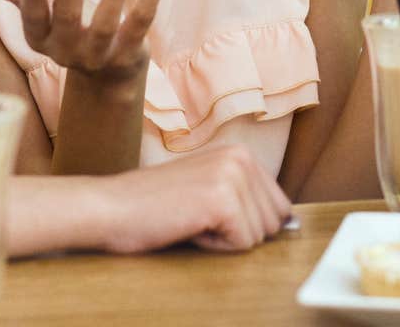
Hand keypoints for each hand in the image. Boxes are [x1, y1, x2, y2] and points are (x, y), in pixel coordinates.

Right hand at [0, 0, 167, 85]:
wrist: (106, 77)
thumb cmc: (68, 31)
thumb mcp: (42, 16)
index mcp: (42, 40)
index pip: (33, 20)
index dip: (31, 1)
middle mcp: (68, 52)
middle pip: (68, 19)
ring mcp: (100, 56)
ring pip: (107, 22)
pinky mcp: (129, 53)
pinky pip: (142, 20)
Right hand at [94, 144, 293, 252]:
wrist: (109, 207)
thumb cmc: (152, 206)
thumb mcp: (207, 189)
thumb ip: (246, 199)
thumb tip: (289, 223)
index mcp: (241, 153)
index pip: (279, 206)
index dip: (245, 223)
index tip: (208, 213)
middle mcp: (241, 157)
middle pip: (273, 223)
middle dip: (236, 232)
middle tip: (195, 217)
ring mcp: (233, 176)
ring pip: (259, 236)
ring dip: (223, 239)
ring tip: (189, 219)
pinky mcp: (222, 200)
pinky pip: (242, 244)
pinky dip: (214, 246)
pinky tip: (188, 226)